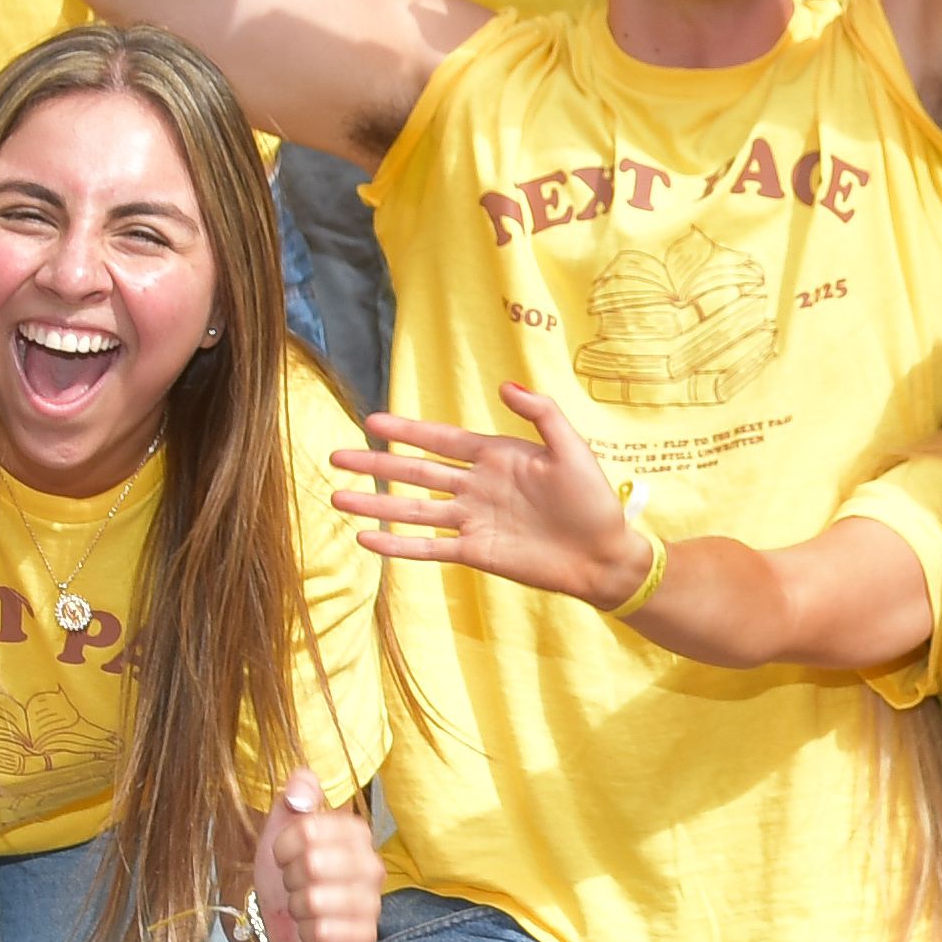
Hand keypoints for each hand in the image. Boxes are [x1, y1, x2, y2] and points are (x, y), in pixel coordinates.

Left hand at [241, 773, 384, 941]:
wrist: (282, 919)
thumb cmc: (289, 870)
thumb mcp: (283, 825)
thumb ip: (295, 794)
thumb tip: (301, 789)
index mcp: (356, 832)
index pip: (308, 829)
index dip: (284, 845)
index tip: (285, 855)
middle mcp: (372, 865)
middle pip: (312, 863)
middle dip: (291, 877)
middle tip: (295, 883)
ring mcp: (373, 903)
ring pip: (314, 900)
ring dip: (297, 906)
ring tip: (304, 905)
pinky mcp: (366, 937)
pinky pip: (321, 931)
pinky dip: (306, 932)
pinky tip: (313, 928)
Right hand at [329, 383, 647, 605]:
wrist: (604, 555)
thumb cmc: (593, 500)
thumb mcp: (571, 448)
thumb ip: (541, 414)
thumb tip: (504, 386)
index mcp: (495, 456)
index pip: (440, 439)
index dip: (406, 431)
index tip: (372, 420)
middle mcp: (476, 486)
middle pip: (415, 472)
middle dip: (376, 464)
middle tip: (337, 456)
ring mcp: (472, 520)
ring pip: (413, 510)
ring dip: (376, 505)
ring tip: (339, 499)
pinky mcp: (475, 552)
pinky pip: (429, 547)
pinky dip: (398, 545)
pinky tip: (368, 538)